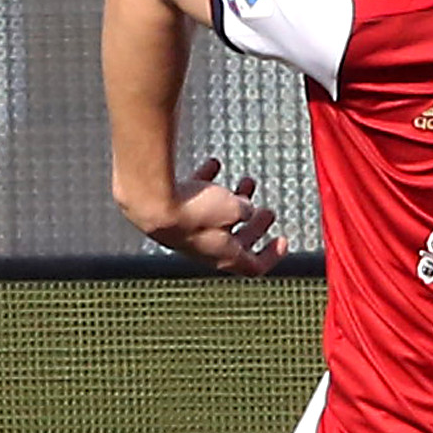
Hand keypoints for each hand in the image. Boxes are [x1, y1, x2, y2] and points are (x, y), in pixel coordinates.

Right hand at [120, 155, 282, 273]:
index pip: (254, 266)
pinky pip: (195, 199)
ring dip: (235, 201)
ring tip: (247, 182)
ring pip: (218, 218)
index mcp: (224, 257)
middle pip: (238, 242)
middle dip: (255, 225)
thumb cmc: (192, 210)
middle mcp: (206, 249)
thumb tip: (245, 207)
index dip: (272, 255)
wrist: (150, 201)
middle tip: (268, 211)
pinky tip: (214, 166)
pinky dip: (208, 184)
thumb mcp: (234, 207)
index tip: (282, 241)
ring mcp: (188, 232)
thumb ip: (244, 208)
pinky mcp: (173, 214)